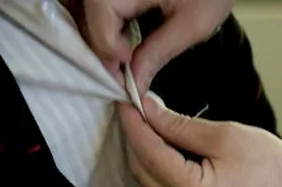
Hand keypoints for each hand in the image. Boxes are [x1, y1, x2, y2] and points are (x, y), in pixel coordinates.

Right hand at [73, 0, 233, 92]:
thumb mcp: (192, 24)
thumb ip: (158, 53)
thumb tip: (134, 84)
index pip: (100, 23)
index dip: (111, 53)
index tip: (130, 73)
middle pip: (89, 18)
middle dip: (105, 49)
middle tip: (127, 74)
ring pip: (90, 13)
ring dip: (104, 37)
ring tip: (128, 58)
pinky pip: (100, 7)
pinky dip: (108, 25)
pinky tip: (126, 39)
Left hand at [121, 95, 281, 186]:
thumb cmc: (273, 164)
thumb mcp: (224, 136)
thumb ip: (180, 125)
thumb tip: (148, 110)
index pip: (149, 154)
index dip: (135, 124)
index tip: (126, 98)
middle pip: (142, 171)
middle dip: (134, 137)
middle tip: (133, 105)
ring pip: (150, 181)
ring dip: (143, 151)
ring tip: (145, 118)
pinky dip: (158, 164)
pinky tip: (160, 141)